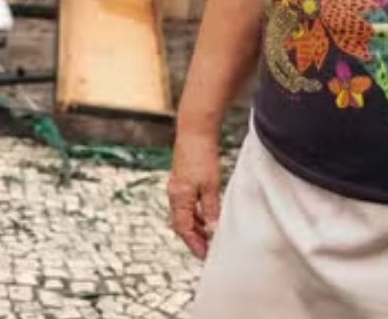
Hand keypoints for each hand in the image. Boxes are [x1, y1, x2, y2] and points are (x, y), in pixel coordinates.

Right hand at [166, 133, 222, 258]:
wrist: (195, 130)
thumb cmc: (202, 157)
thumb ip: (211, 209)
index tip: (204, 255)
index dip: (194, 244)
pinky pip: (186, 203)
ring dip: (196, 225)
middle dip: (194, 237)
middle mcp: (174, 194)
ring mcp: (177, 186)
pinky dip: (196, 212)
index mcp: (179, 198)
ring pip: (184, 213)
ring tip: (210, 234)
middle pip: (181, 223)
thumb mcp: (210, 187)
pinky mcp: (182, 179)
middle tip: (208, 248)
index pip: (183, 229)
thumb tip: (213, 229)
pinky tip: (208, 213)